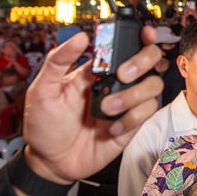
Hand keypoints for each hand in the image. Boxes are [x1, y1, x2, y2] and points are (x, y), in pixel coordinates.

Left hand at [23, 29, 163, 184]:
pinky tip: (111, 129)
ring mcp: (128, 102)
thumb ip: (58, 61)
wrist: (51, 161)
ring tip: (106, 110)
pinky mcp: (133, 123)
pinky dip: (132, 119)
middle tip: (122, 76)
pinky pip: (148, 112)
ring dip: (133, 96)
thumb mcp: (42, 90)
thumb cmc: (44, 124)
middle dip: (142, 62)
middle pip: (151, 59)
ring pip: (154, 85)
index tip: (146, 34)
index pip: (127, 45)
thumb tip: (81, 37)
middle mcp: (118, 82)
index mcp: (98, 69)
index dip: (143, 36)